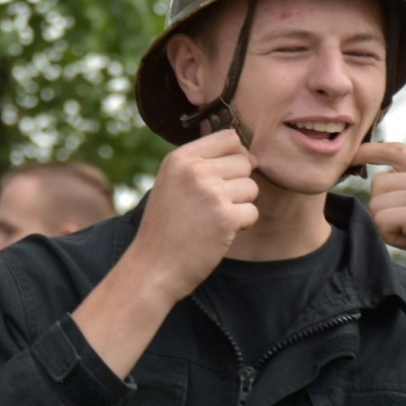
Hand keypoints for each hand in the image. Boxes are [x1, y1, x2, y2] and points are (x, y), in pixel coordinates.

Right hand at [125, 129, 258, 305]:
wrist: (153, 267)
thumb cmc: (165, 228)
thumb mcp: (172, 184)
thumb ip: (201, 164)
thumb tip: (250, 155)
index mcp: (180, 158)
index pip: (229, 138)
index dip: (235, 157)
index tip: (224, 178)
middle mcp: (195, 171)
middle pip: (244, 162)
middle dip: (237, 184)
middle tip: (213, 206)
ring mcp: (211, 193)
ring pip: (252, 187)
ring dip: (240, 205)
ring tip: (213, 220)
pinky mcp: (225, 217)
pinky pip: (252, 212)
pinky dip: (241, 226)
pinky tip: (218, 234)